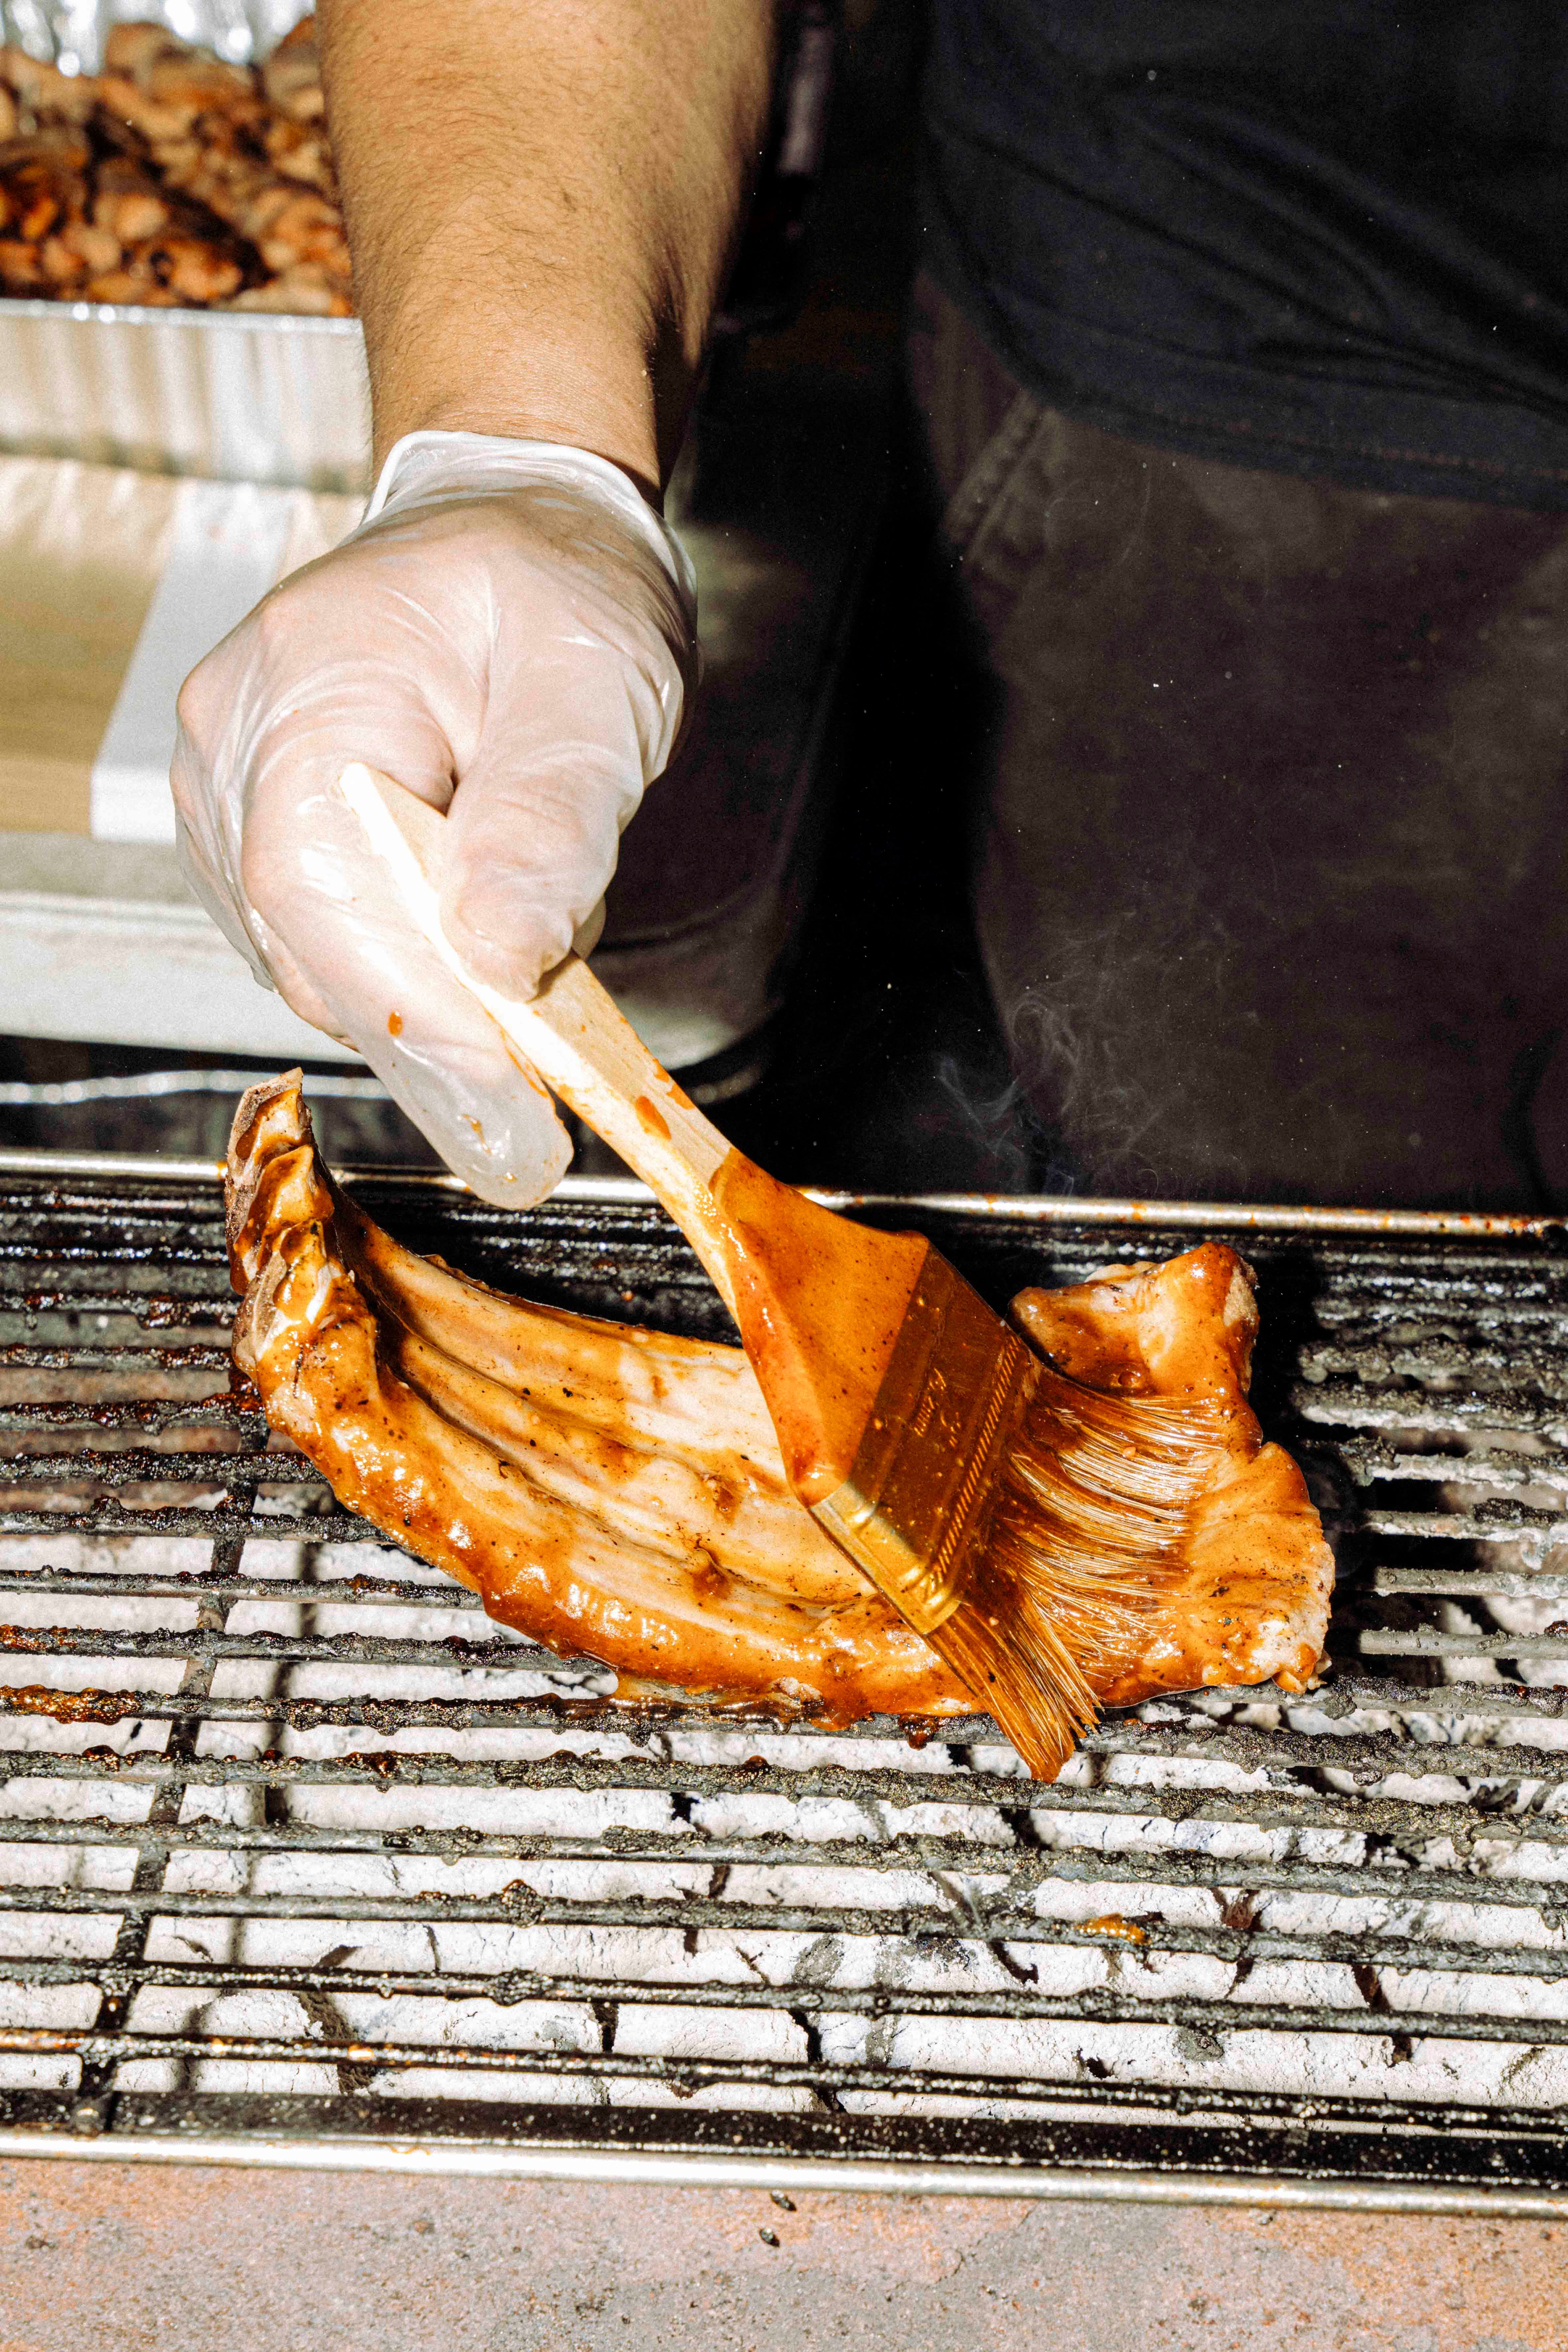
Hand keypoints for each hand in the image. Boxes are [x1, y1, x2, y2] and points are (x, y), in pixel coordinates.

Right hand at [171, 431, 696, 1203]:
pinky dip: (402, 962)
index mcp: (310, 680)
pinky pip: (318, 936)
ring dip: (421, 987)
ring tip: (524, 944)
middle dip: (430, 1011)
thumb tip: (502, 957)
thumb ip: (550, 819)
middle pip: (306, 937)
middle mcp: (235, 736)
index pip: (319, 888)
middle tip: (546, 1046)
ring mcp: (230, 784)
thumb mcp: (597, 683)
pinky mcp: (256, 826)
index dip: (411, 1002)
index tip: (507, 1081)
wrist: (518, 528)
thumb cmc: (558, 585)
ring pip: (310, 954)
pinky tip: (470, 928)